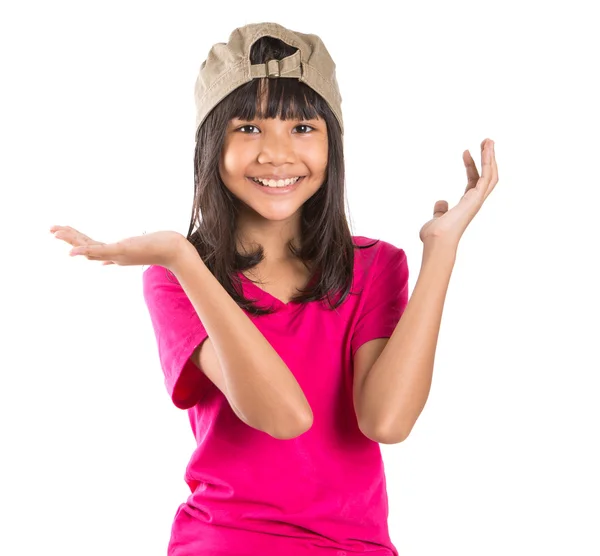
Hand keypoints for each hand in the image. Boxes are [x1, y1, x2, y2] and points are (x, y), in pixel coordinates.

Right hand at [49, 225, 188, 269]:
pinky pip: (100, 252)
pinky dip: (86, 251)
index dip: (78, 242)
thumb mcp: (143, 245)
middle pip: (87, 248)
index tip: (63, 236)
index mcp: (118, 253)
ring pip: (89, 249)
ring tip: (55, 232)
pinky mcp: (122, 252)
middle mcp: (115, 256)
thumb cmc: (162, 246)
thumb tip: (123, 251)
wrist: (176, 251)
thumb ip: (131, 248)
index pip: (93, 247)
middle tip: (51, 229)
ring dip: (71, 241)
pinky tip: (73, 252)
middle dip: (69, 238)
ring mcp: (117, 255)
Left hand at [419, 138, 498, 246]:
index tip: (465, 152)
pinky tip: (485, 149)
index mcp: (466, 205)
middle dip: (488, 159)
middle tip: (487, 142)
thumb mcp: (436, 218)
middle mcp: (475, 202)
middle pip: (487, 176)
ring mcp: (477, 200)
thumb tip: (441, 202)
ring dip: (490, 157)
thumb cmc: (435, 235)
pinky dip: (487, 162)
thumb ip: (440, 210)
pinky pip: (486, 176)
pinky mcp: (477, 198)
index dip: (471, 166)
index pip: (473, 181)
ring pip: (490, 175)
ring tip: (488, 140)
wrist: (436, 241)